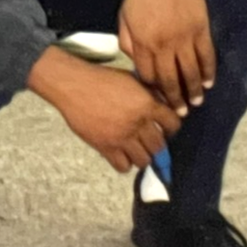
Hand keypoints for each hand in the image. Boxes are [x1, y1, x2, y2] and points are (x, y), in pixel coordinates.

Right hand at [29, 46, 180, 172]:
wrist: (73, 84)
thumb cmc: (102, 78)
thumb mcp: (131, 79)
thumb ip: (149, 94)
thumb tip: (164, 106)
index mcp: (147, 103)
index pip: (173, 124)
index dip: (171, 127)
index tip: (166, 128)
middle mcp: (139, 123)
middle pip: (160, 147)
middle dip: (156, 144)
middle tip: (148, 139)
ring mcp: (123, 138)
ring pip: (144, 160)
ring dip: (141, 155)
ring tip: (135, 148)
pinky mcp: (107, 148)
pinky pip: (124, 167)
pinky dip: (124, 162)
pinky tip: (120, 152)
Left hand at [119, 0, 214, 115]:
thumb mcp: (125, 13)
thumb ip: (127, 39)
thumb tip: (135, 63)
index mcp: (142, 40)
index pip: (148, 76)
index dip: (153, 90)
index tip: (157, 99)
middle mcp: (163, 44)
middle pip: (170, 80)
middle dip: (175, 99)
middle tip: (181, 113)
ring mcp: (184, 38)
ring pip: (190, 73)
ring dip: (194, 91)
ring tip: (196, 103)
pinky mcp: (201, 30)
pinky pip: (207, 57)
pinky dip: (208, 72)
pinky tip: (208, 83)